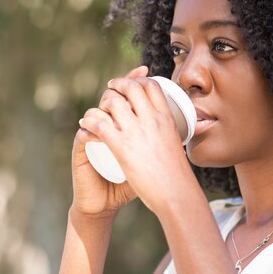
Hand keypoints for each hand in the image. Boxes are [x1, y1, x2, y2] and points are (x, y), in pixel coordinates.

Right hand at [70, 66, 148, 217]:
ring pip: (96, 111)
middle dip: (120, 87)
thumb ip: (163, 145)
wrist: (106, 204)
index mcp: (122, 126)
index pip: (126, 97)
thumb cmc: (129, 185)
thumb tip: (191, 131)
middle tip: (130, 81)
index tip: (146, 69)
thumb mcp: (150, 161)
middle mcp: (106, 127)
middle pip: (111, 97)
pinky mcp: (81, 151)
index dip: (135, 81)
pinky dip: (93, 127)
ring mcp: (92, 137)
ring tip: (116, 104)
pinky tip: (101, 124)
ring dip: (107, 105)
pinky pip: (84, 133)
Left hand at [79, 72, 197, 213]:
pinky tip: (85, 124)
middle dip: (116, 85)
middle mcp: (152, 120)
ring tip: (96, 111)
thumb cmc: (178, 176)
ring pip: (113, 102)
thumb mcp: (176, 146)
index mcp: (166, 119)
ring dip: (101, 103)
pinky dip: (89, 121)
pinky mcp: (122, 148)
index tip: (129, 84)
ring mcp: (136, 132)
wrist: (176, 194)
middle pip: (131, 88)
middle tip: (109, 92)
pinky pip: (100, 125)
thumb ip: (171, 136)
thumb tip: (176, 131)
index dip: (137, 80)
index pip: (152, 86)